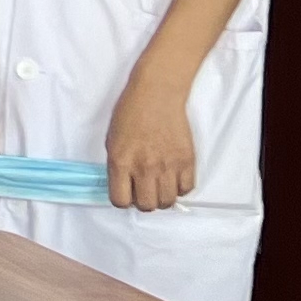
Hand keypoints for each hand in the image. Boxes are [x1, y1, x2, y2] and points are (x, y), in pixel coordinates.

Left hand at [105, 71, 199, 211]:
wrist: (157, 94)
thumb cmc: (130, 113)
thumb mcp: (112, 141)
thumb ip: (118, 166)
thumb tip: (126, 187)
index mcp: (121, 162)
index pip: (120, 200)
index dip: (123, 200)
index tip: (126, 193)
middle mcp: (144, 168)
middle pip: (147, 205)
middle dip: (144, 201)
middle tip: (144, 190)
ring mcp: (168, 166)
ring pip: (168, 201)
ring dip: (162, 197)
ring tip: (160, 185)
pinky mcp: (187, 161)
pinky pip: (186, 189)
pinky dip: (180, 188)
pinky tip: (174, 177)